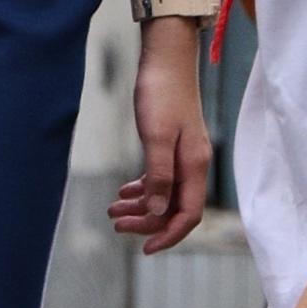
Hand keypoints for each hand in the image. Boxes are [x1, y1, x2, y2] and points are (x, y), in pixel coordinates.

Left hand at [110, 26, 210, 247]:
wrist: (166, 58)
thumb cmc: (161, 93)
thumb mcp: (156, 136)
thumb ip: (159, 175)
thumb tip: (156, 210)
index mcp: (194, 165)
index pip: (188, 214)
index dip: (168, 235)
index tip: (144, 249)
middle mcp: (193, 164)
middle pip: (175, 208)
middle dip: (147, 222)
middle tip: (116, 225)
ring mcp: (184, 155)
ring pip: (166, 193)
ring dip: (141, 206)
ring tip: (112, 211)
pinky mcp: (173, 144)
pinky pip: (161, 177)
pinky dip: (144, 188)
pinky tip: (124, 192)